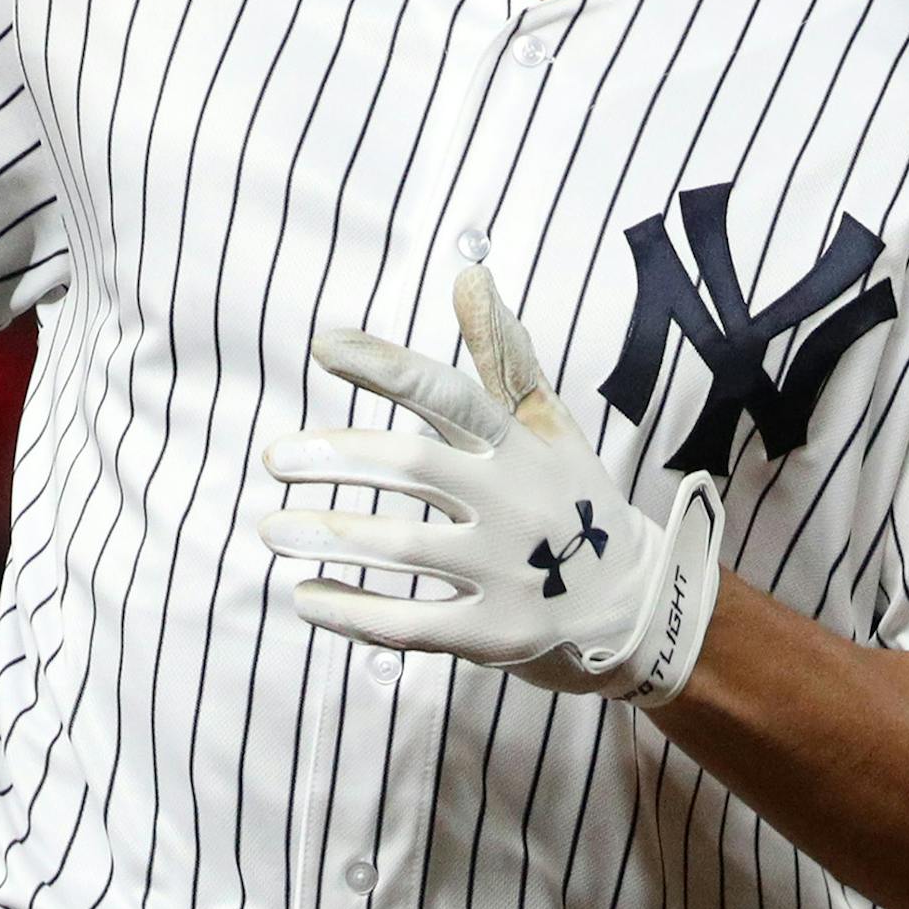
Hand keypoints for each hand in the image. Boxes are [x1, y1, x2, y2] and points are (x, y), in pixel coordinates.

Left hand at [259, 262, 724, 704]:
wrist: (636, 607)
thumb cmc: (573, 503)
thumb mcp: (549, 427)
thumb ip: (502, 357)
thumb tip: (468, 274)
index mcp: (521, 446)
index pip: (449, 394)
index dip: (386, 366)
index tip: (323, 344)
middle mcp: (515, 503)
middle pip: (413, 467)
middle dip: (336, 457)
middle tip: (275, 458)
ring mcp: (508, 572)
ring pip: (400, 548)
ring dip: (327, 535)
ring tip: (272, 529)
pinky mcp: (495, 635)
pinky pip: (407, 622)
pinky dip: (349, 610)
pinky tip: (306, 596)